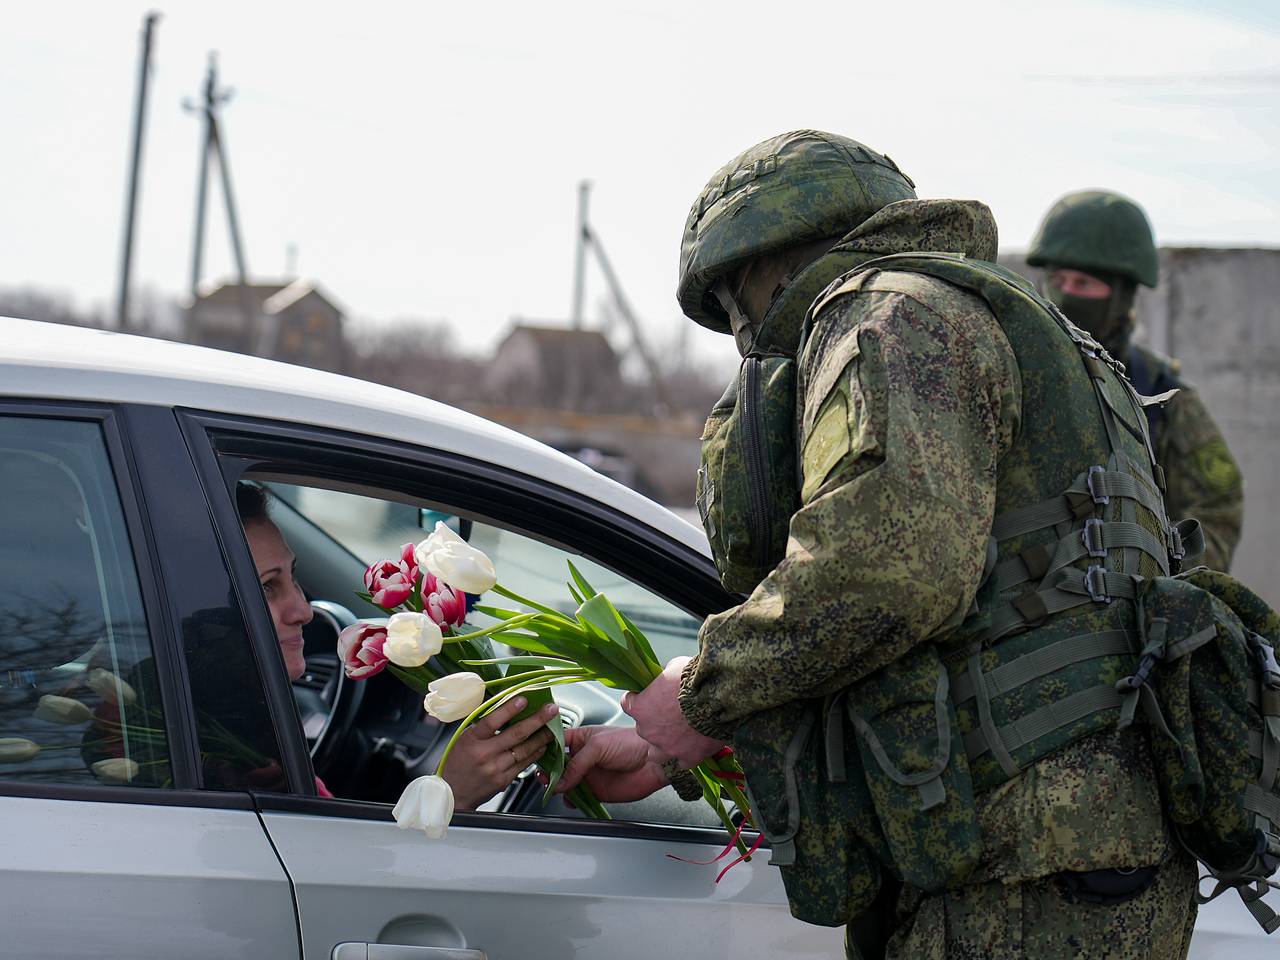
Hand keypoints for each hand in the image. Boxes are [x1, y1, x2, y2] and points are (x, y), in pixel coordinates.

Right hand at [442, 696, 556, 809]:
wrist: (452, 793)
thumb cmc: (456, 763)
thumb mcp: (463, 739)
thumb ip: (483, 726)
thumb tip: (505, 707)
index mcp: (472, 740)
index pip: (492, 721)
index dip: (509, 709)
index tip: (524, 699)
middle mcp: (484, 754)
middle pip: (516, 734)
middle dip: (537, 720)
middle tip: (551, 710)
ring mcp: (496, 768)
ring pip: (525, 750)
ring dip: (542, 737)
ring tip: (553, 726)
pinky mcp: (504, 780)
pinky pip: (524, 764)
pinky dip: (535, 753)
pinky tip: (542, 745)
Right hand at [554, 725, 666, 801]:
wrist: (654, 761)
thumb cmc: (630, 743)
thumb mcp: (598, 746)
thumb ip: (577, 763)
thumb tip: (560, 780)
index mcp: (581, 739)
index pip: (555, 744)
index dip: (545, 750)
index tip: (535, 756)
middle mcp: (582, 757)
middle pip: (557, 766)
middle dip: (548, 771)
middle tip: (544, 776)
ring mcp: (588, 775)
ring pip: (564, 784)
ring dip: (556, 787)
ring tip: (554, 788)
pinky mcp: (596, 791)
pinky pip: (576, 798)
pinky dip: (569, 801)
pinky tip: (568, 798)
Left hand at [621, 656, 723, 767]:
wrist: (718, 695)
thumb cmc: (693, 677)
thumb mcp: (674, 667)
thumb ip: (665, 677)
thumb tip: (668, 678)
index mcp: (640, 708)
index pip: (628, 704)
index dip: (638, 698)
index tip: (646, 695)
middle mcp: (648, 731)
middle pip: (644, 729)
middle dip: (655, 722)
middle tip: (671, 713)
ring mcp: (668, 747)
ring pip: (657, 753)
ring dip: (664, 744)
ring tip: (678, 735)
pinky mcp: (689, 757)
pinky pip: (683, 762)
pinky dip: (687, 755)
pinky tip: (695, 745)